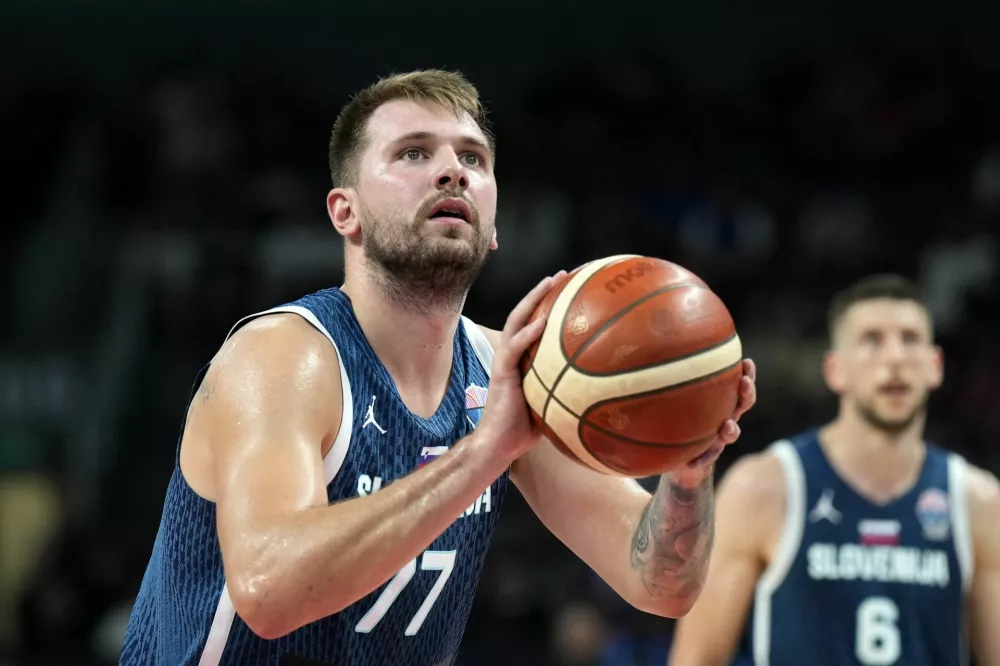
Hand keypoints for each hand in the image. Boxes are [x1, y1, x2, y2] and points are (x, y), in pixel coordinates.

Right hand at [477, 271, 566, 457]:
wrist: (498, 445)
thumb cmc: (525, 430)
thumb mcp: (553, 405)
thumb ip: (569, 390)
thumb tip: (603, 390)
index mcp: (523, 360)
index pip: (534, 325)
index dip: (549, 305)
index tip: (570, 289)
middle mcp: (512, 355)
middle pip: (524, 314)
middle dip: (542, 292)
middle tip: (563, 275)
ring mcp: (505, 362)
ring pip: (516, 322)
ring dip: (532, 300)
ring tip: (550, 282)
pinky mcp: (501, 373)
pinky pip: (514, 348)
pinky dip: (527, 334)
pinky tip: (542, 322)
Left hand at [669, 358, 756, 486]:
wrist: (672, 452)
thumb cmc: (670, 415)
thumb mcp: (668, 393)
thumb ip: (664, 374)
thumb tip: (647, 344)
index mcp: (719, 398)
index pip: (738, 382)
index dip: (747, 373)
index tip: (746, 362)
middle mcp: (723, 415)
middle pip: (743, 404)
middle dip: (747, 393)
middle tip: (743, 383)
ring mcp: (717, 436)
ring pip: (732, 432)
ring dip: (732, 429)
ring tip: (727, 426)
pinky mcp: (707, 455)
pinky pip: (707, 458)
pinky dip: (702, 460)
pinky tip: (692, 463)